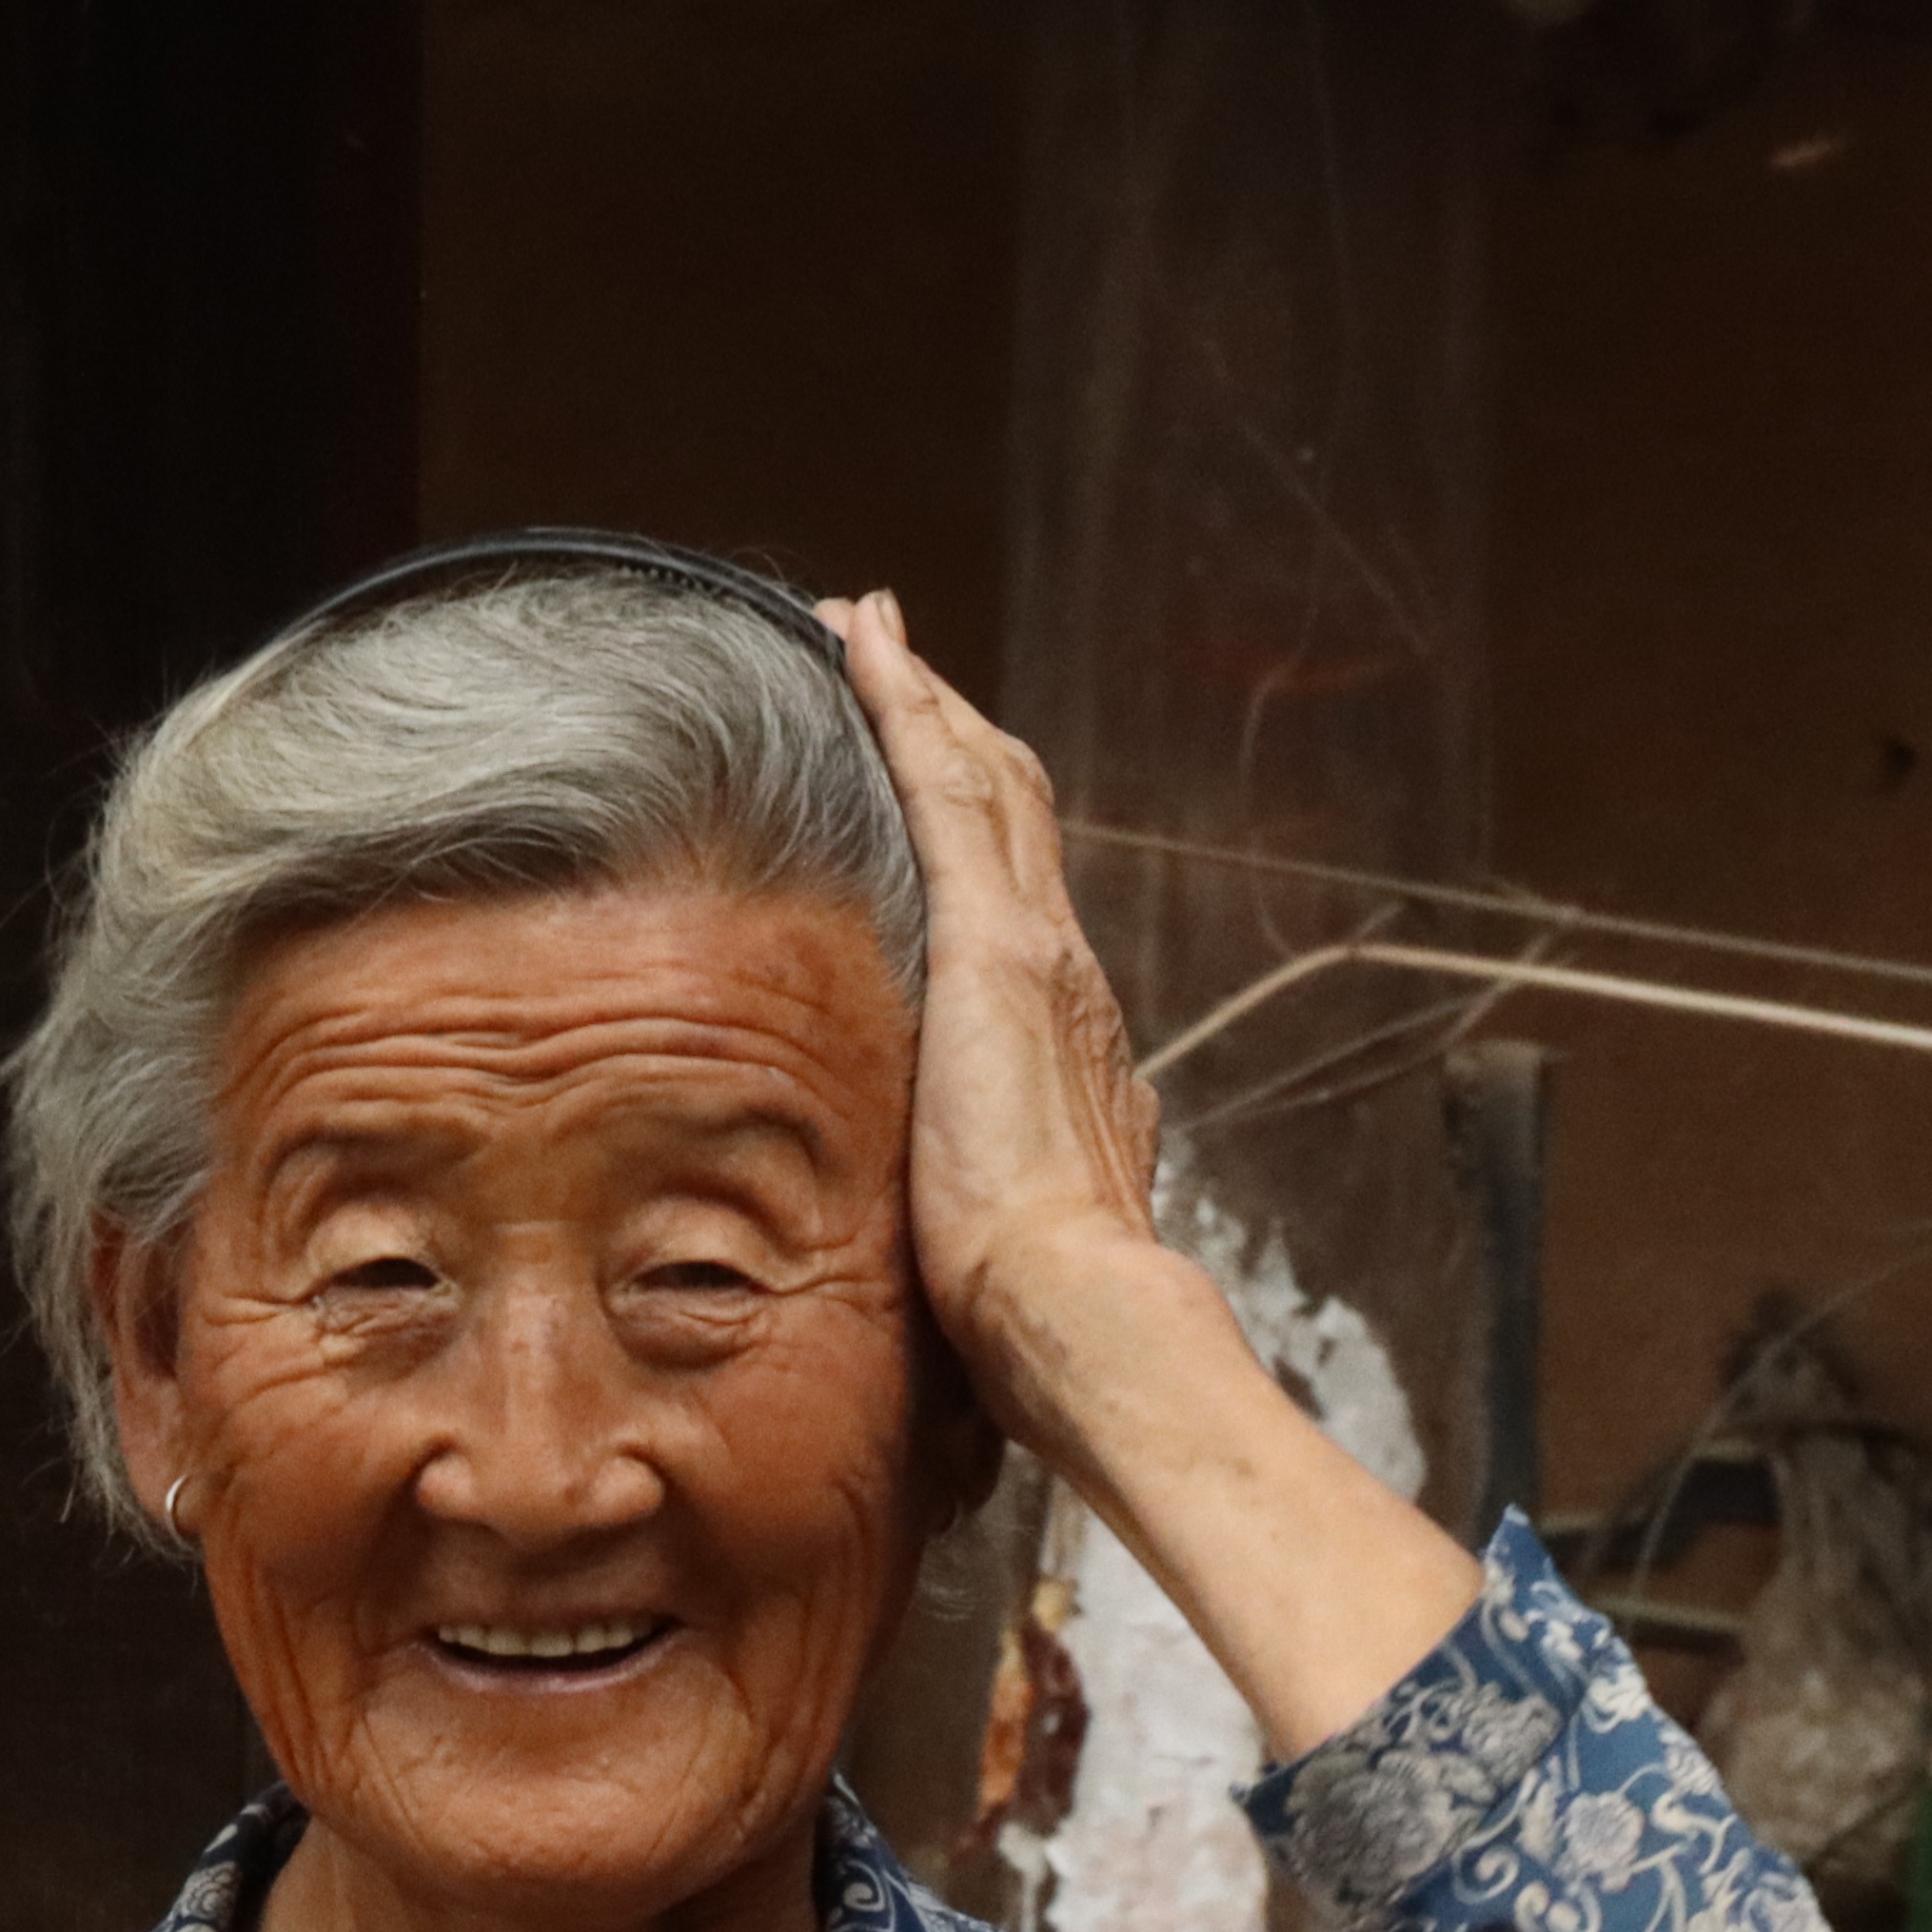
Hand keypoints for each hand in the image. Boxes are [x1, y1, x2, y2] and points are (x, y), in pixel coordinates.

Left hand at [826, 594, 1173, 1459]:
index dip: (976, 818)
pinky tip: (862, 648)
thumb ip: (987, 1195)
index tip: (928, 769)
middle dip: (951, 727)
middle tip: (888, 654)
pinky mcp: (994, 943)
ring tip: (864, 629)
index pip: (1015, 894)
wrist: (1070, 1302)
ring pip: (982, 779)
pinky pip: (944, 788)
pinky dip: (906, 708)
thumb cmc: (1030, 1299)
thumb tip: (958, 1227)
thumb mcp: (1005, 1224)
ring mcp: (1034, 947)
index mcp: (1064, 1033)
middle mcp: (1064, 969)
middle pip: (1009, 810)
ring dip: (923, 696)